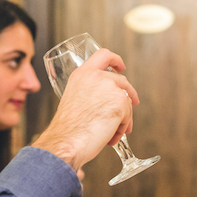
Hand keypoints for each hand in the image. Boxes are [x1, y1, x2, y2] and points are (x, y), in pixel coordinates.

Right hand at [32, 48, 138, 170]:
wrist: (66, 141)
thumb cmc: (67, 129)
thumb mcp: (74, 99)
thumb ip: (89, 92)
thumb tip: (105, 99)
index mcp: (82, 74)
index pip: (103, 55)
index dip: (116, 60)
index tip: (121, 67)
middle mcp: (96, 77)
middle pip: (121, 81)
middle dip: (128, 95)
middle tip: (130, 106)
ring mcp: (109, 87)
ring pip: (126, 100)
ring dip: (123, 118)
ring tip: (111, 133)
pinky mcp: (120, 102)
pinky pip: (128, 115)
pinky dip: (121, 128)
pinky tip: (110, 137)